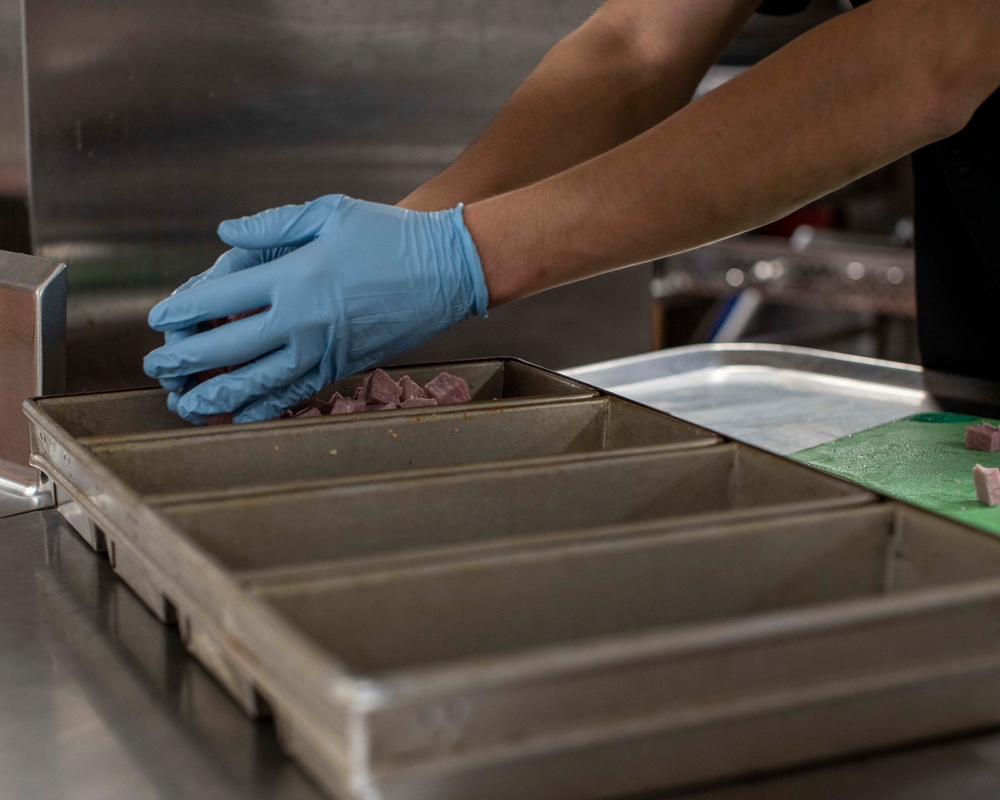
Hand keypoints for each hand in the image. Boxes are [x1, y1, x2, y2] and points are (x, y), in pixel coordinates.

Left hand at [143, 195, 488, 422]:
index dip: (182, 311)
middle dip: (184, 360)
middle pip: (226, 348)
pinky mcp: (340, 368)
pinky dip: (261, 408)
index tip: (160, 321)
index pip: (218, 298)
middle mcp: (302, 320)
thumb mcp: (330, 212)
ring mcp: (322, 350)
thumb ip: (273, 225)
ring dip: (214, 395)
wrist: (447, 272)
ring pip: (255, 382)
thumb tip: (225, 234)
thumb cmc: (391, 236)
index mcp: (294, 276)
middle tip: (158, 367)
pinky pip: (293, 395)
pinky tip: (238, 414)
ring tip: (185, 403)